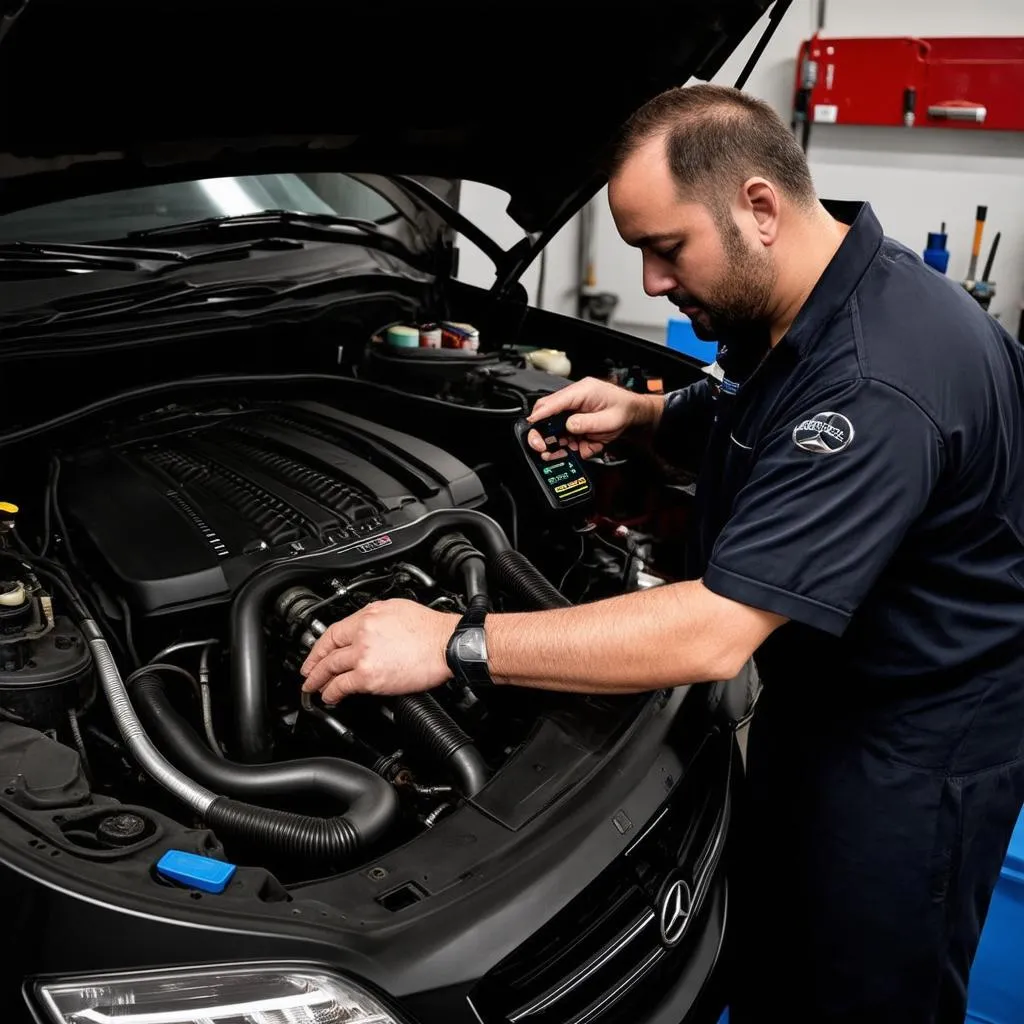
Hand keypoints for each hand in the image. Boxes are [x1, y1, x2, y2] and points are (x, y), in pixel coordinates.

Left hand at [299, 599, 458, 703]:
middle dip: (314, 664)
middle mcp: (363, 633)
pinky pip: (342, 685)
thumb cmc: (431, 630)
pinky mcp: (369, 676)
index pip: (334, 630)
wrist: (447, 645)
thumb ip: (376, 619)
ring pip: (331, 668)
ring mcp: (364, 655)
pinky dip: (331, 692)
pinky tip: (329, 697)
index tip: (315, 653)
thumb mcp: (399, 610)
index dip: (320, 645)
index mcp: (369, 615)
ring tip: (313, 688)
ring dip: (318, 680)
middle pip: (329, 649)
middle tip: (308, 673)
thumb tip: (366, 629)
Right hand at [527, 377, 663, 460]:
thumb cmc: (626, 410)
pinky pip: (566, 435)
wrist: (635, 416)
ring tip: (566, 451)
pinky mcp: (576, 421)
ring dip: (559, 442)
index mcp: (582, 391)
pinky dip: (572, 445)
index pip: (554, 401)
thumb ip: (588, 423)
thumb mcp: (610, 419)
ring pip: (555, 427)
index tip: (531, 425)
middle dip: (542, 432)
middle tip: (541, 446)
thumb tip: (569, 425)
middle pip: (548, 413)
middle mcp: (575, 399)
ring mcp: (574, 411)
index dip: (540, 415)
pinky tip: (587, 446)